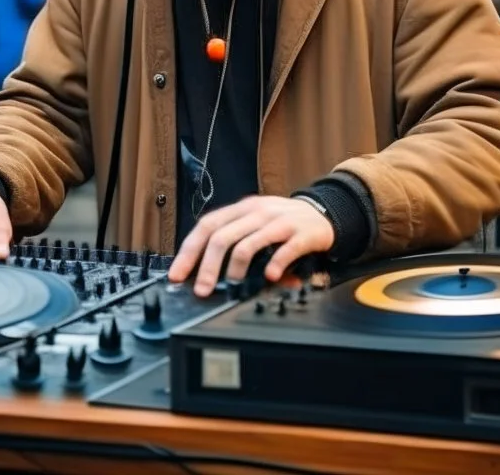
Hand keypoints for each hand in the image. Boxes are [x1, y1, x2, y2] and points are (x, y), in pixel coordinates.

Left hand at [168, 195, 334, 297]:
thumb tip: (204, 271)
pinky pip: (285, 249)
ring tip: (231, 287)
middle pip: (223, 236)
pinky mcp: (301, 234)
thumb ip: (234, 240)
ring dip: (235, 269)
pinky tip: (270, 277)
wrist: (322, 213)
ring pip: (249, 243)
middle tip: (201, 290)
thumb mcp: (255, 224)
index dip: (190, 251)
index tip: (177, 274)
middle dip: (208, 266)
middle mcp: (257, 212)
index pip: (207, 225)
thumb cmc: (282, 223)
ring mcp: (279, 222)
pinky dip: (275, 264)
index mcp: (242, 209)